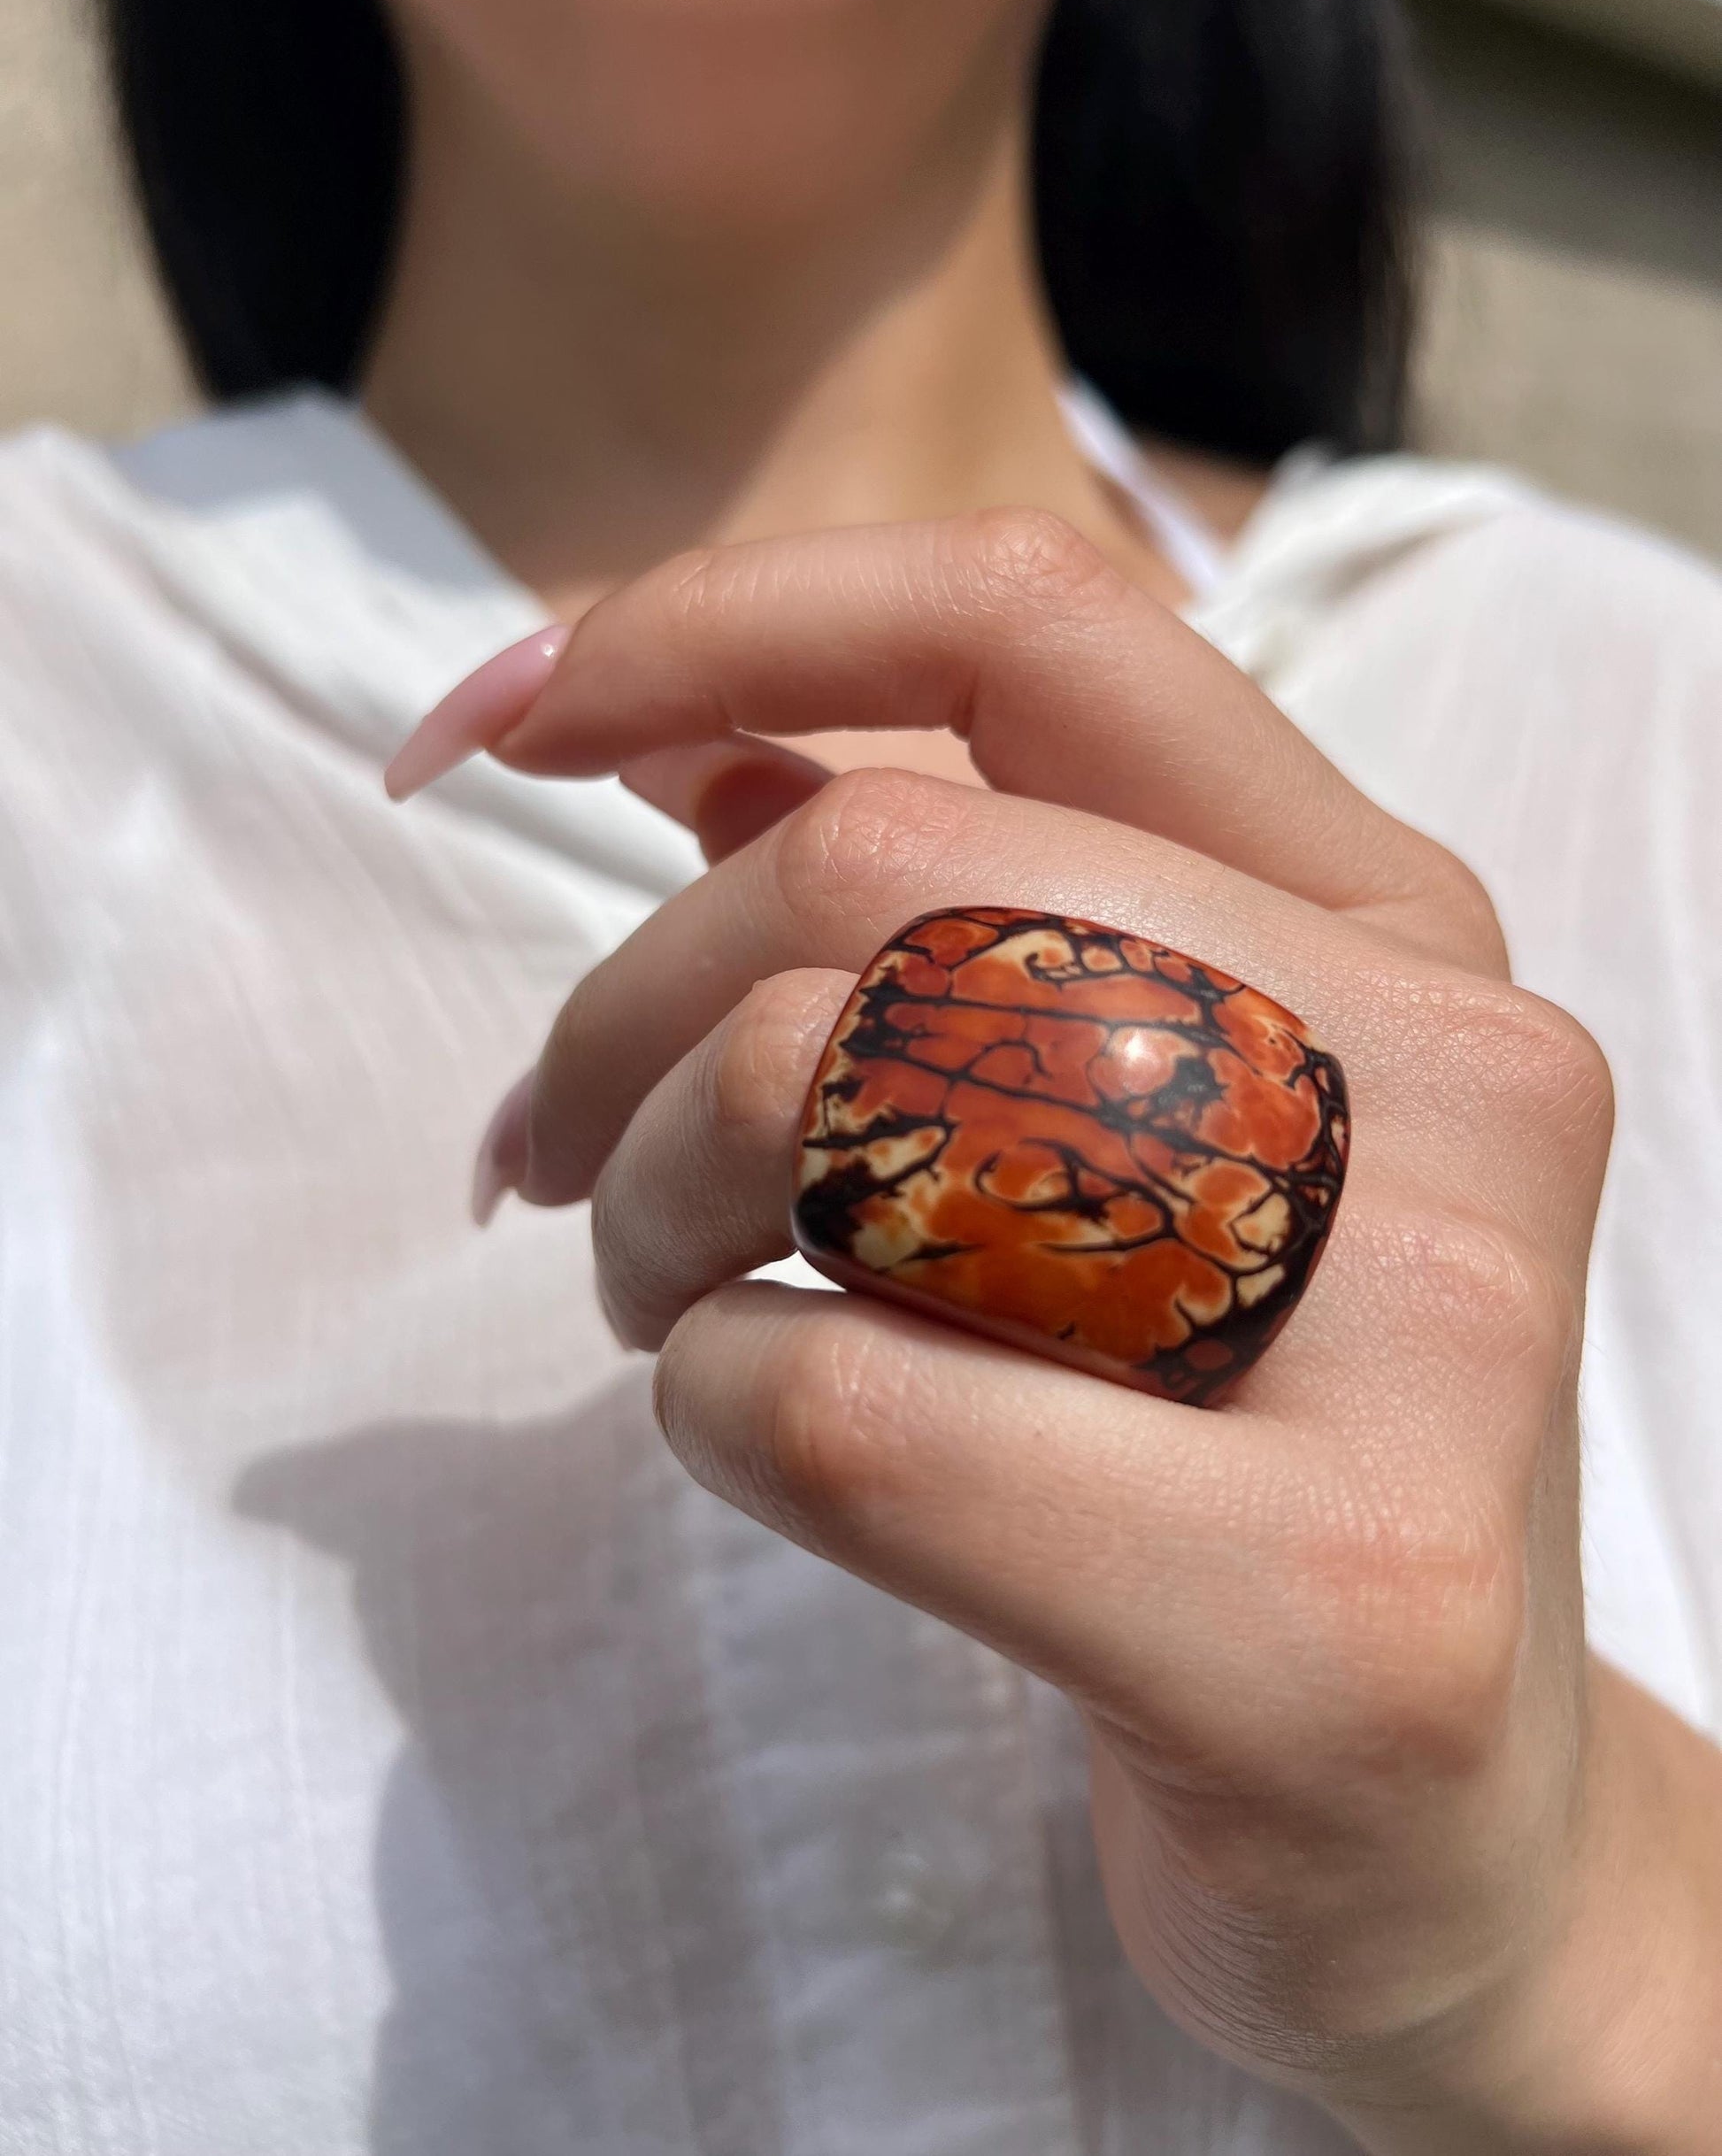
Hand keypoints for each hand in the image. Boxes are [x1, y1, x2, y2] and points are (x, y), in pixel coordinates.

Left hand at [402, 510, 1721, 2151]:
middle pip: (876, 871)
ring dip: (645, 1210)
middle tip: (552, 1150)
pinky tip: (758, 1447)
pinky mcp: (1325, 1605)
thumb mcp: (1149, 1129)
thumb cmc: (1239, 1454)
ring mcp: (1426, 1336)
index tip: (497, 725)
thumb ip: (959, 913)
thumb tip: (690, 742)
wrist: (1446, 1840)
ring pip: (832, 1105)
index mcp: (1399, 923)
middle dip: (619, 1008)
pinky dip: (702, 1404)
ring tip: (653, 1302)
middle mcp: (1451, 1077)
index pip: (1031, 619)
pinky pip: (832, 1400)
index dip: (716, 620)